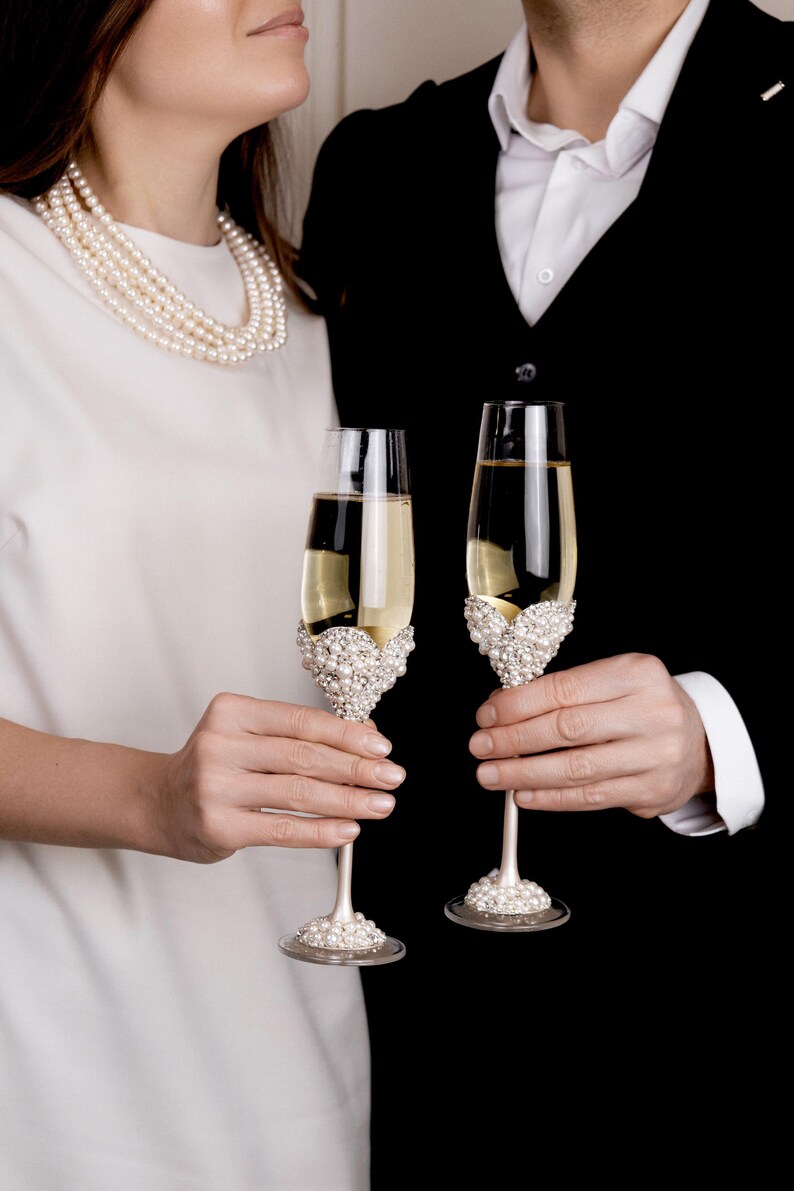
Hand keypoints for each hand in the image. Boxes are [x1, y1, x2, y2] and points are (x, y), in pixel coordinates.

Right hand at [153, 694, 404, 862]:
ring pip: (297, 792)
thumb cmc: (214, 767)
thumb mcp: (246, 736)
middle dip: (356, 768)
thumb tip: (364, 736)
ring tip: (380, 805)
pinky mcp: (219, 825)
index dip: (346, 734)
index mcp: (231, 712)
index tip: (381, 746)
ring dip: (347, 800)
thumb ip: (296, 735)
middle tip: (392, 777)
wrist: (157, 803)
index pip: (300, 720)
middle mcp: (220, 745)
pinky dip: (321, 831)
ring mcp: (216, 787)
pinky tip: (348, 830)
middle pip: (303, 755)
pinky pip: (282, 828)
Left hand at [469, 653, 713, 818]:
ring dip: (524, 774)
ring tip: (491, 774)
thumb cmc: (640, 706)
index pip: (566, 689)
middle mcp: (652, 713)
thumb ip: (565, 691)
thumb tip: (502, 707)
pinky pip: (591, 797)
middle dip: (514, 739)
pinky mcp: (653, 791)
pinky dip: (551, 798)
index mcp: (637, 673)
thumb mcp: (613, 681)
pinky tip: (523, 794)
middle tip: (480, 746)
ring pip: (577, 769)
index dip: (519, 704)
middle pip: (568, 729)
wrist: (700, 742)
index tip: (487, 715)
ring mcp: (656, 755)